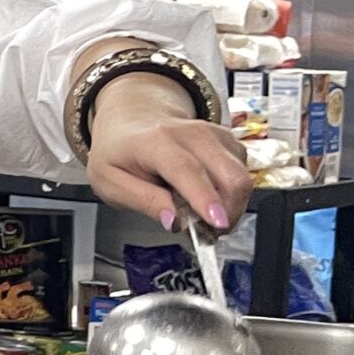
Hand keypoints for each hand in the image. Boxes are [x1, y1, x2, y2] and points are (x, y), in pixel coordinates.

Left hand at [84, 75, 252, 232]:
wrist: (131, 121)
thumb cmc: (119, 152)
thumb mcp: (110, 182)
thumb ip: (143, 201)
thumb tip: (174, 221)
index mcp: (155, 141)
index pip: (187, 169)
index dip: (205, 198)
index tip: (216, 223)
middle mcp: (191, 133)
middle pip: (229, 175)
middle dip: (228, 211)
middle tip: (207, 233)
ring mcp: (214, 135)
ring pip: (242, 177)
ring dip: (231, 206)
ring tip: (204, 217)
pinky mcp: (228, 142)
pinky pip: (243, 174)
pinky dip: (232, 194)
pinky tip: (209, 199)